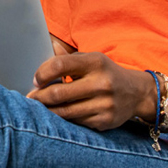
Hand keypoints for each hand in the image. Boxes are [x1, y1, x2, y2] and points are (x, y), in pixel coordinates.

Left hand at [27, 51, 155, 130]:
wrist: (137, 93)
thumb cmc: (106, 72)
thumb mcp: (91, 58)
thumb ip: (68, 57)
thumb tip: (49, 45)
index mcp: (95, 62)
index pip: (60, 65)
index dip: (42, 73)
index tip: (36, 79)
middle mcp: (101, 83)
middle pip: (59, 93)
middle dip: (39, 96)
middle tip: (31, 97)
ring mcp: (104, 104)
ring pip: (65, 111)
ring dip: (48, 110)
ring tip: (39, 106)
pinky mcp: (105, 121)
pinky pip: (76, 122)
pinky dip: (64, 118)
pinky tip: (58, 114)